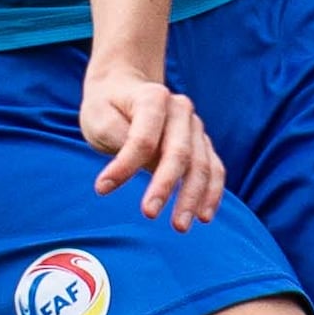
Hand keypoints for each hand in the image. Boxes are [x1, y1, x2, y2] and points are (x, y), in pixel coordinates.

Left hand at [82, 58, 221, 226]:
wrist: (125, 88)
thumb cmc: (108, 106)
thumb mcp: (98, 117)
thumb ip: (119, 138)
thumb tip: (141, 166)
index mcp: (152, 97)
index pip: (144, 137)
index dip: (125, 165)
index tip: (102, 187)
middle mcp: (180, 109)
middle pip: (179, 152)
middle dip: (165, 185)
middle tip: (148, 213)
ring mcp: (195, 126)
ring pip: (201, 164)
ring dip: (193, 197)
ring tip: (179, 225)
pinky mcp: (202, 143)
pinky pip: (214, 169)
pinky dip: (211, 193)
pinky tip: (204, 216)